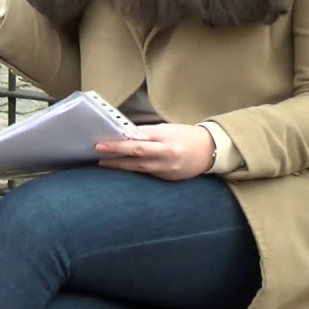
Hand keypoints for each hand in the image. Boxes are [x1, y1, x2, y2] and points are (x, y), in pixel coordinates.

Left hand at [95, 123, 215, 180]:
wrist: (210, 151)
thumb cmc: (186, 136)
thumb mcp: (167, 129)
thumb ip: (147, 133)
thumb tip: (125, 135)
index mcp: (166, 139)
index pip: (138, 140)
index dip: (119, 143)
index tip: (103, 143)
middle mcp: (167, 155)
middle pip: (137, 155)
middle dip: (115, 155)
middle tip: (98, 152)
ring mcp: (167, 169)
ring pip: (139, 168)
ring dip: (120, 165)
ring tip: (104, 162)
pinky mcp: (168, 179)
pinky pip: (147, 174)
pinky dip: (134, 171)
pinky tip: (123, 168)